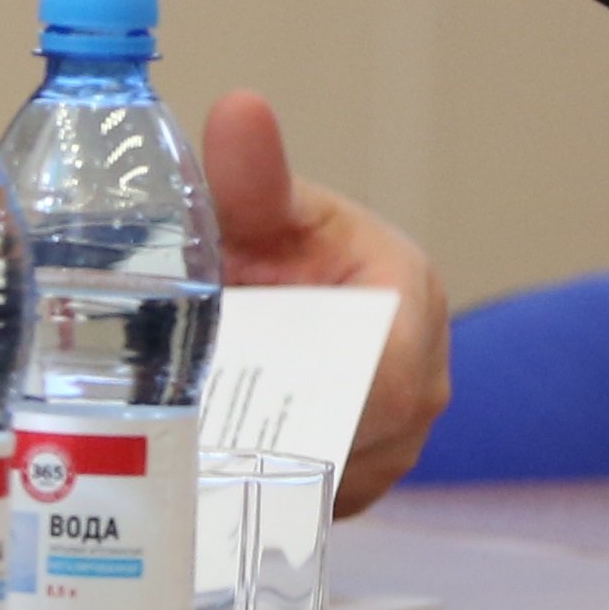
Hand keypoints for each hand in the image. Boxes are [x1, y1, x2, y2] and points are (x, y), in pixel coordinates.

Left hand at [209, 87, 449, 512]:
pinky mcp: (353, 475)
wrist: (264, 284)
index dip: (327, 403)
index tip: (251, 408)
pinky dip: (261, 492)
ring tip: (191, 457)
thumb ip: (252, 174)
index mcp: (411, 301)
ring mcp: (390, 439)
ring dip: (264, 472)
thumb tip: (242, 110)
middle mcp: (417, 381)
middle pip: (360, 440)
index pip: (389, 378)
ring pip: (333, 478)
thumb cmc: (275, 242)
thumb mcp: (260, 209)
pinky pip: (314, 499)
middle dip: (277, 441)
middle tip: (194, 438)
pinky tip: (203, 480)